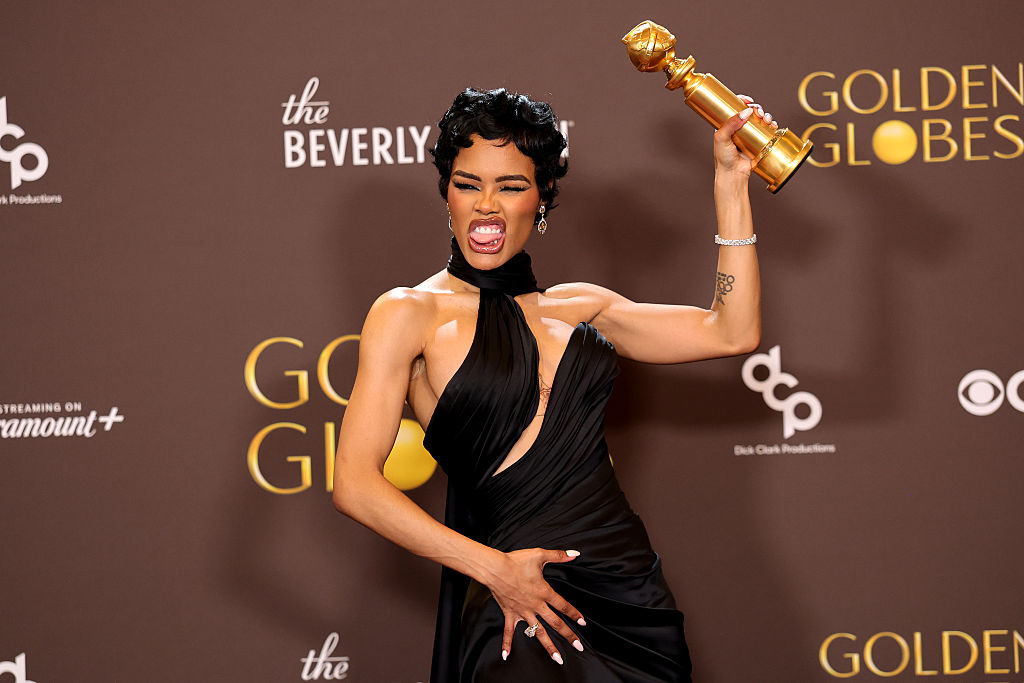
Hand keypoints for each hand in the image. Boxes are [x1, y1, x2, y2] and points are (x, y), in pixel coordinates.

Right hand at [488, 547, 585, 664]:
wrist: (495, 568)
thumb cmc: (516, 561)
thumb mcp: (540, 555)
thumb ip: (559, 555)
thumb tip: (575, 554)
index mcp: (544, 592)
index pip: (563, 606)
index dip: (574, 614)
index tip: (583, 623)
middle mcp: (535, 605)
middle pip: (555, 623)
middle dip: (568, 635)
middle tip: (578, 646)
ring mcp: (523, 612)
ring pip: (538, 632)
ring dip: (549, 646)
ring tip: (558, 658)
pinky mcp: (510, 614)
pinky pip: (509, 632)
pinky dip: (507, 643)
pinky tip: (507, 655)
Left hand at [714, 94, 778, 177]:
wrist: (733, 174)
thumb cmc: (723, 158)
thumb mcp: (722, 137)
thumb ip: (731, 123)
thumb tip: (746, 111)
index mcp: (727, 125)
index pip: (734, 108)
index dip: (742, 100)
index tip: (747, 100)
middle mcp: (738, 128)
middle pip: (750, 111)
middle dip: (757, 108)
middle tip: (759, 112)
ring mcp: (749, 135)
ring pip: (760, 119)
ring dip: (765, 115)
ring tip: (766, 119)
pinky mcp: (758, 142)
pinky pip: (766, 130)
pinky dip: (771, 125)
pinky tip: (772, 125)